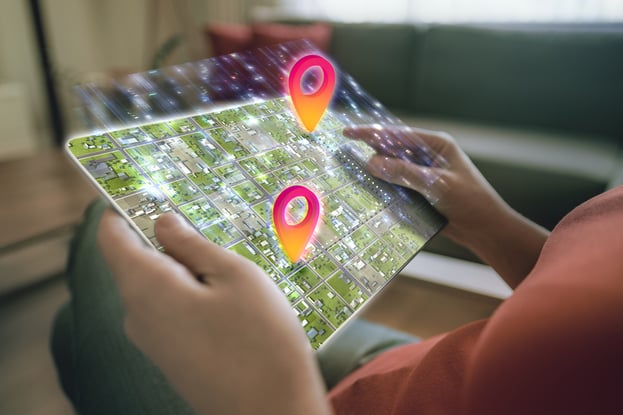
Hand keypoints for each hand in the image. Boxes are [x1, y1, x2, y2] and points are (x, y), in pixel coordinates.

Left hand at [97, 210, 330, 414]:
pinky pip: (168, 312)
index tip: (152, 194)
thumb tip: (162, 222)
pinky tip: (229, 307)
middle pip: (138, 260)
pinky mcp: (169, 357)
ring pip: (158, 287)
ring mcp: (151, 340)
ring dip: (187, 273)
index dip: (127, 210)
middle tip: (217, 241)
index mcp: (146, 286)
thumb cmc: (260, 340)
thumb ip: (191, 245)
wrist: (272, 411)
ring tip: (232, 278)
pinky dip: (191, 297)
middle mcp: (137, 314)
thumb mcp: (234, 275)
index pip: (112, 236)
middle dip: (171, 244)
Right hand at [344, 125, 548, 287]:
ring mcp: (423, 175)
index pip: (398, 135)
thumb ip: (405, 173)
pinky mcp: (420, 192)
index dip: (371, 134)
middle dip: (370, 155)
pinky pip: (397, 187)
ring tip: (352, 178)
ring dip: (377, 175)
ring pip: (392, 171)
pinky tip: (370, 195)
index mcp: (436, 145)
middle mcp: (427, 157)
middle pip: (392, 151)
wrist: (485, 229)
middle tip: (344, 159)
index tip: (348, 134)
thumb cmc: (470, 201)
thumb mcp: (437, 185)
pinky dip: (385, 190)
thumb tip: (372, 163)